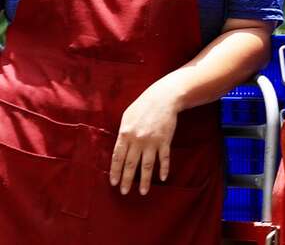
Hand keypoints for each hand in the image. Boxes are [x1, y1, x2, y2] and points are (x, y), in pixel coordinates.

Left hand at [109, 81, 180, 195]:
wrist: (164, 97)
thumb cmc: (143, 105)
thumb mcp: (127, 117)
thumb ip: (122, 133)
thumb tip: (119, 149)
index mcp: (125, 134)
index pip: (117, 158)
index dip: (115, 171)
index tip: (113, 183)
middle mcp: (137, 140)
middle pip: (130, 165)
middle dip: (126, 180)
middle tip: (124, 192)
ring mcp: (152, 142)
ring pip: (147, 166)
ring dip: (144, 180)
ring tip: (142, 192)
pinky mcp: (165, 141)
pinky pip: (164, 158)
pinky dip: (164, 168)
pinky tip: (162, 178)